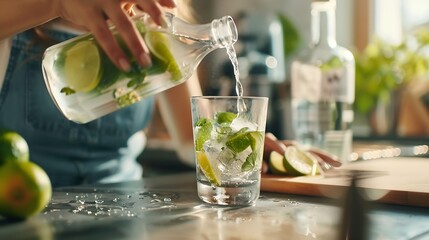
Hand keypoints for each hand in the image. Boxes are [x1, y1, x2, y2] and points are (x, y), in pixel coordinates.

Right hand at [54, 0, 175, 70]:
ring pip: (123, 23)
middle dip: (153, 10)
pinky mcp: (88, 15)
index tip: (173, 6)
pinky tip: (124, 64)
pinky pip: (104, 36)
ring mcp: (101, 2)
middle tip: (163, 25)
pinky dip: (115, 51)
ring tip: (145, 62)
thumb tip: (156, 18)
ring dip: (136, 44)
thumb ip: (131, 4)